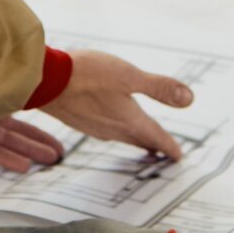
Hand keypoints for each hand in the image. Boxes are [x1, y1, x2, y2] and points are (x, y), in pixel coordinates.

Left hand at [0, 104, 65, 173]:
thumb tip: (27, 51)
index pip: (15, 110)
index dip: (34, 123)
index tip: (53, 127)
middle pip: (12, 129)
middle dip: (36, 141)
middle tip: (58, 154)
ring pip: (2, 140)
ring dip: (26, 151)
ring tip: (49, 161)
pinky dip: (3, 156)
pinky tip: (22, 166)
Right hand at [40, 51, 195, 163]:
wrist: (44, 81)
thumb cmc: (86, 75)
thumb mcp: (130, 76)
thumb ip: (159, 88)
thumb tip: (189, 99)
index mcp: (129, 120)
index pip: (156, 137)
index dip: (170, 146)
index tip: (178, 157)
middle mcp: (112, 128)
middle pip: (139, 140)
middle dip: (153, 145)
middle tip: (164, 152)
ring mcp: (93, 126)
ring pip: (121, 136)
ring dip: (134, 139)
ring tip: (141, 141)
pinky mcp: (78, 120)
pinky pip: (104, 130)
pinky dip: (115, 130)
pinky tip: (108, 123)